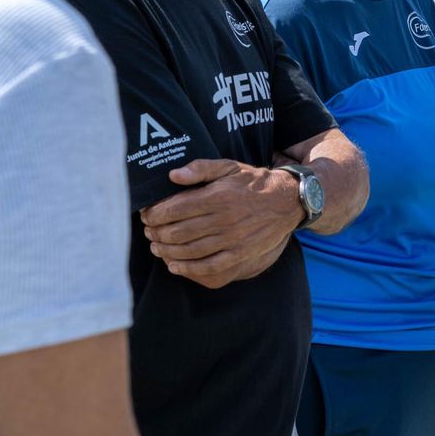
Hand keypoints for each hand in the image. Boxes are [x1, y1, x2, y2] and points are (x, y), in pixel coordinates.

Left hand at [140, 159, 301, 288]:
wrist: (288, 200)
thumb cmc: (254, 182)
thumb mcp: (229, 167)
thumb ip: (201, 168)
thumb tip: (173, 175)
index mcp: (218, 196)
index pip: (174, 209)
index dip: (154, 214)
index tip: (146, 215)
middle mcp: (224, 219)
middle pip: (177, 231)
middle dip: (156, 233)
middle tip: (148, 232)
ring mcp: (233, 239)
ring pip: (189, 250)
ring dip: (167, 251)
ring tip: (157, 247)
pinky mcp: (241, 254)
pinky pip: (209, 266)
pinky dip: (188, 268)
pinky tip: (174, 265)